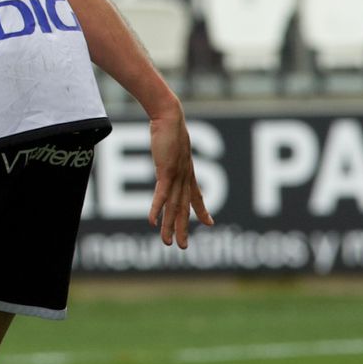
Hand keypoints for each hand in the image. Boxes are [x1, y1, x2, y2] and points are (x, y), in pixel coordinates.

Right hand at [147, 105, 212, 248]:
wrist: (169, 117)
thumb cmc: (168, 127)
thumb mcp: (172, 145)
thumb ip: (170, 154)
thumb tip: (169, 149)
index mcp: (187, 172)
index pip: (196, 196)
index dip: (202, 210)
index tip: (210, 223)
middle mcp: (185, 178)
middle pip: (183, 208)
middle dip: (183, 228)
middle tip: (183, 246)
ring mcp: (177, 176)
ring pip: (173, 207)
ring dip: (169, 226)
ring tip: (167, 242)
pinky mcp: (166, 172)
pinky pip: (161, 195)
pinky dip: (157, 209)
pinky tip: (152, 222)